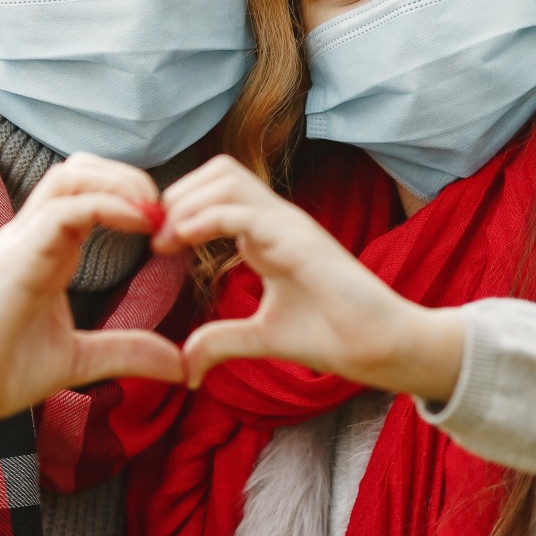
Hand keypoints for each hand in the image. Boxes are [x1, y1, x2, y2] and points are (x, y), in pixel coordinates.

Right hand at [0, 154, 184, 450]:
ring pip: (70, 176)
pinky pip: (64, 209)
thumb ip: (127, 352)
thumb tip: (181, 364)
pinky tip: (141, 225)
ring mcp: (19, 241)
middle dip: (129, 178)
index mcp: (46, 250)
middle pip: (80, 169)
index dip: (131, 196)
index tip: (169, 228)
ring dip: (120, 183)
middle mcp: (30, 235)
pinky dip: (107, 206)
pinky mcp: (13, 258)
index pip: (88, 191)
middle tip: (166, 213)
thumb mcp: (79, 360)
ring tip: (154, 213)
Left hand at [152, 156, 464, 398]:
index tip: (156, 246)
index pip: (217, 190)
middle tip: (156, 237)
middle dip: (179, 194)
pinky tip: (183, 240)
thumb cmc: (334, 335)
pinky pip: (246, 212)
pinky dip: (208, 218)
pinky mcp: (301, 241)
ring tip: (166, 239)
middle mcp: (278, 220)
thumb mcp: (263, 337)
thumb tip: (185, 364)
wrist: (380, 348)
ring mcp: (290, 225)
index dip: (180, 207)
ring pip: (228, 178)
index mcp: (268, 234)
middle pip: (219, 171)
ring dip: (188, 202)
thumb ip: (223, 341)